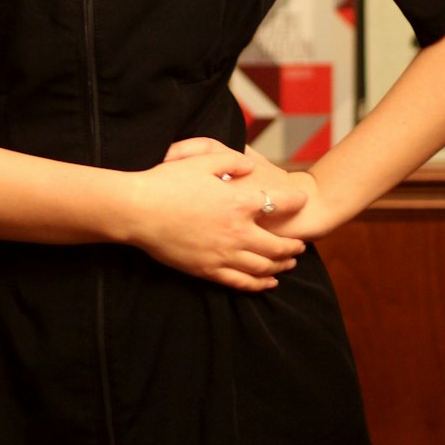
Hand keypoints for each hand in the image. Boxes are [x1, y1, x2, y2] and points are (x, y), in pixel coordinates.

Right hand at [124, 142, 306, 291]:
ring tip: (289, 264)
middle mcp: (236, 231)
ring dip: (280, 266)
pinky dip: (258, 284)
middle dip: (293, 246)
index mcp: (238, 202)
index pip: (278, 204)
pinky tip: (267, 284)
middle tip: (301, 246)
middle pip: (276, 245)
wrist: (139, 210)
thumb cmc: (167, 181)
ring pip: (262, 266)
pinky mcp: (207, 269)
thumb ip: (231, 162)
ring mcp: (222, 253)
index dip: (295, 201)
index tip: (304, 200)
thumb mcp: (202, 160)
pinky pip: (240, 282)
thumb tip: (250, 166)